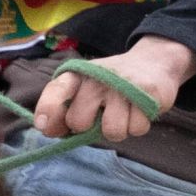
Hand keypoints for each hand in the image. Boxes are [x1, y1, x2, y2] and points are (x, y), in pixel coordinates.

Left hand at [32, 34, 195, 142]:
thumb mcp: (85, 90)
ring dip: (118, 129)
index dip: (47, 109)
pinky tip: (138, 109)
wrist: (152, 63)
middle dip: (90, 127)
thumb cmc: (112, 85)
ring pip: (112, 131)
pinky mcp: (147, 93)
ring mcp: (122, 84)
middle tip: (102, 114)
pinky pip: (136, 129)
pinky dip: (138, 125)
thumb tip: (47, 130)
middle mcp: (97, 77)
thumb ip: (64, 110)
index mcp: (78, 75)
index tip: (43, 126)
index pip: (57, 90)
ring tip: (124, 112)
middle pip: (80, 123)